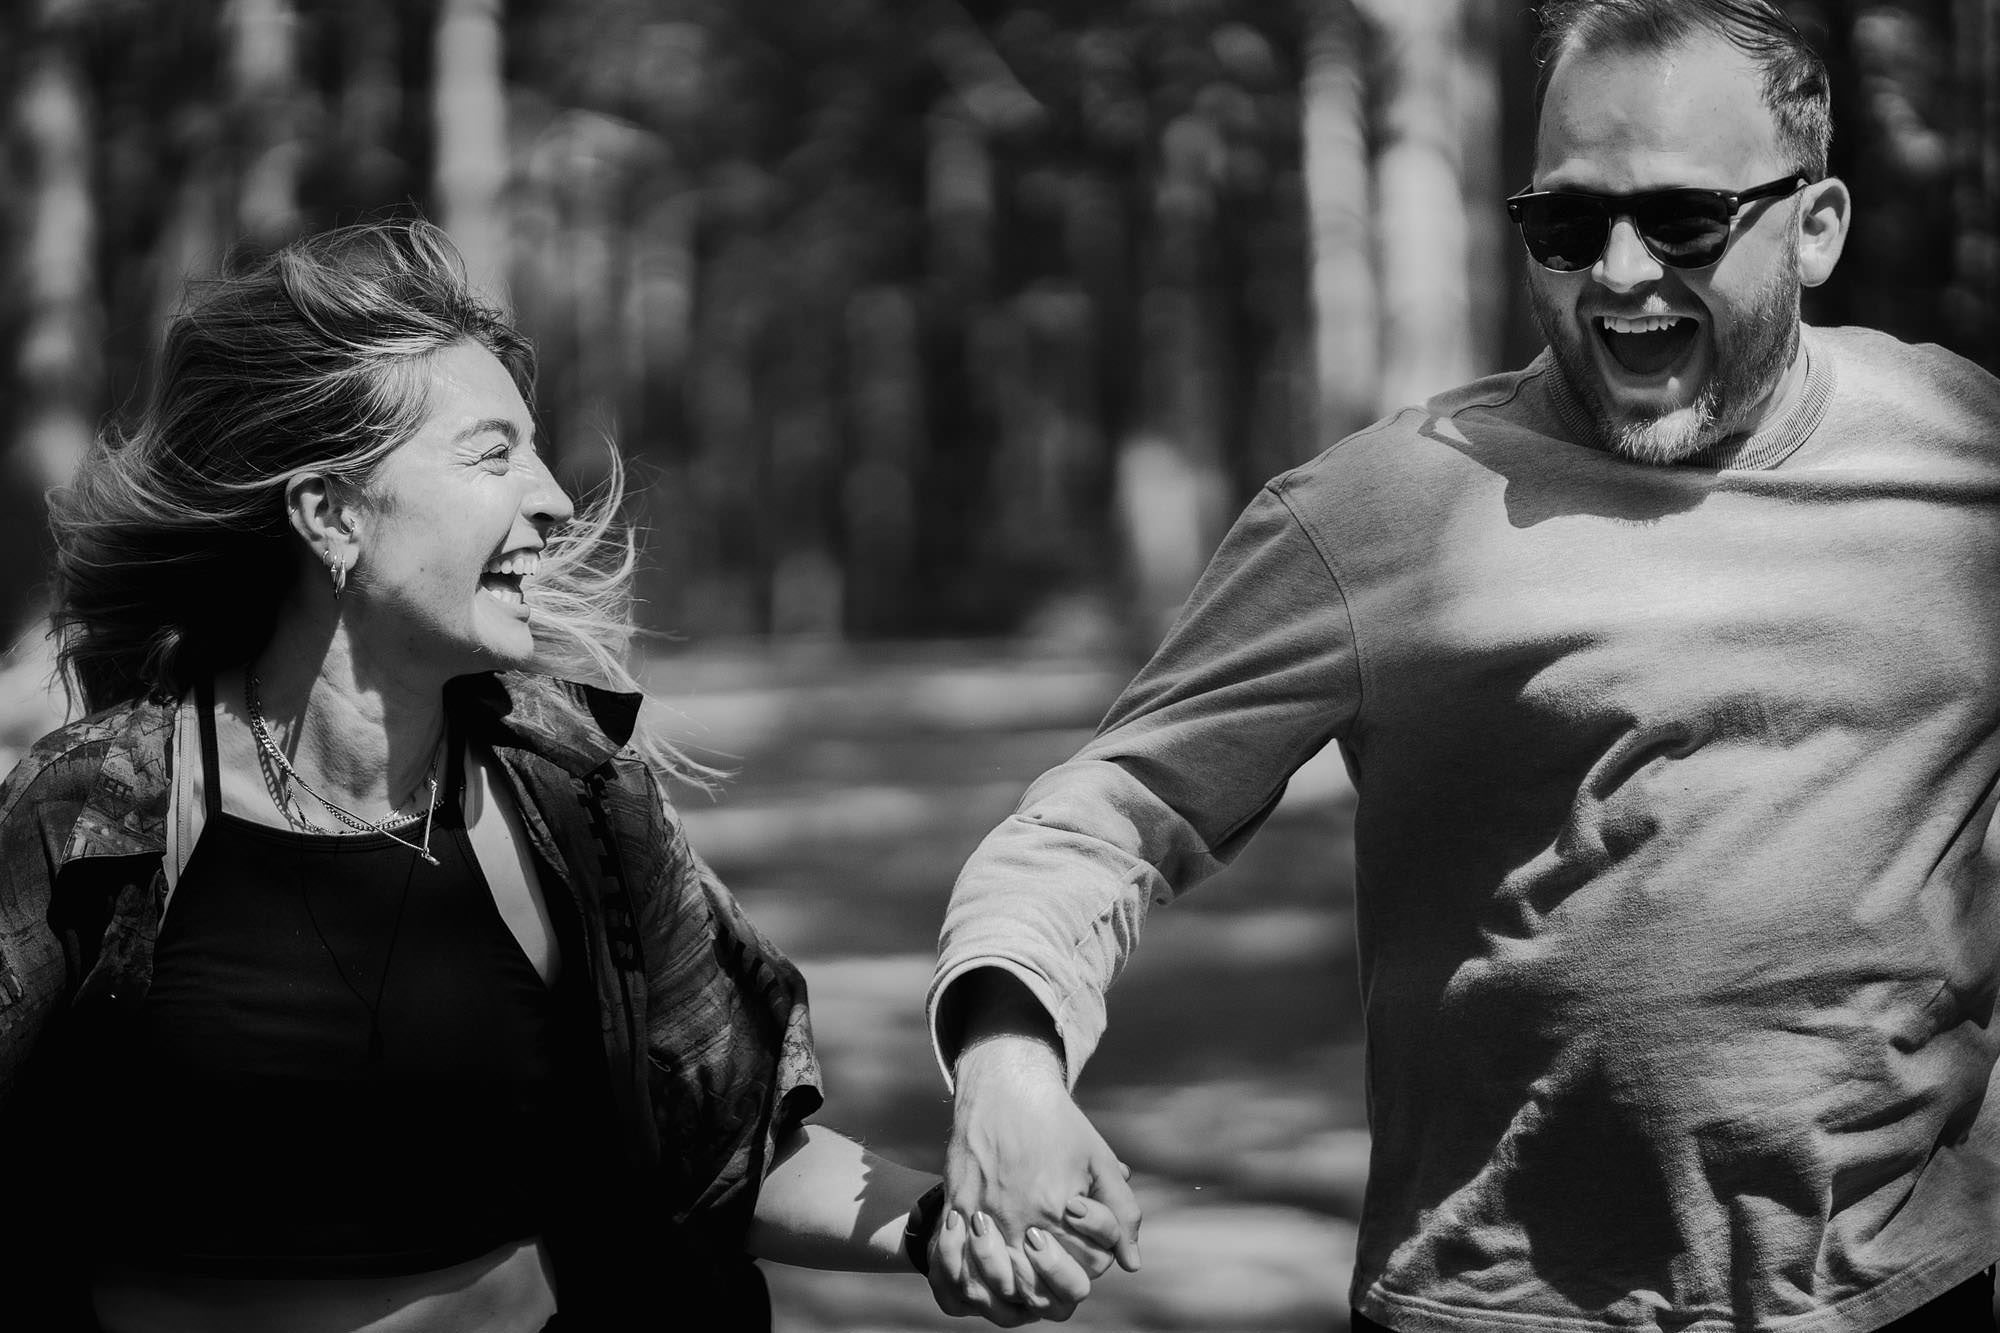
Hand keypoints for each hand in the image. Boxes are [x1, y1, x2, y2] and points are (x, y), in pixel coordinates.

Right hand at [925, 1031, 1141, 1321]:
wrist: (1006, 1085)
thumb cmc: (1058, 1123)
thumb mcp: (1100, 1161)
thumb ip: (1122, 1212)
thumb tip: (1131, 1263)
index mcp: (1060, 1209)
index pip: (1086, 1269)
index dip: (1092, 1262)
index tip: (1083, 1240)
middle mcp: (1021, 1218)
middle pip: (1042, 1287)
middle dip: (1055, 1282)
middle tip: (1055, 1258)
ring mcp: (986, 1215)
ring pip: (1001, 1282)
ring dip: (1016, 1285)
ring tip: (1025, 1266)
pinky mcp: (959, 1206)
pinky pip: (965, 1261)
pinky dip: (978, 1273)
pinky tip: (991, 1264)